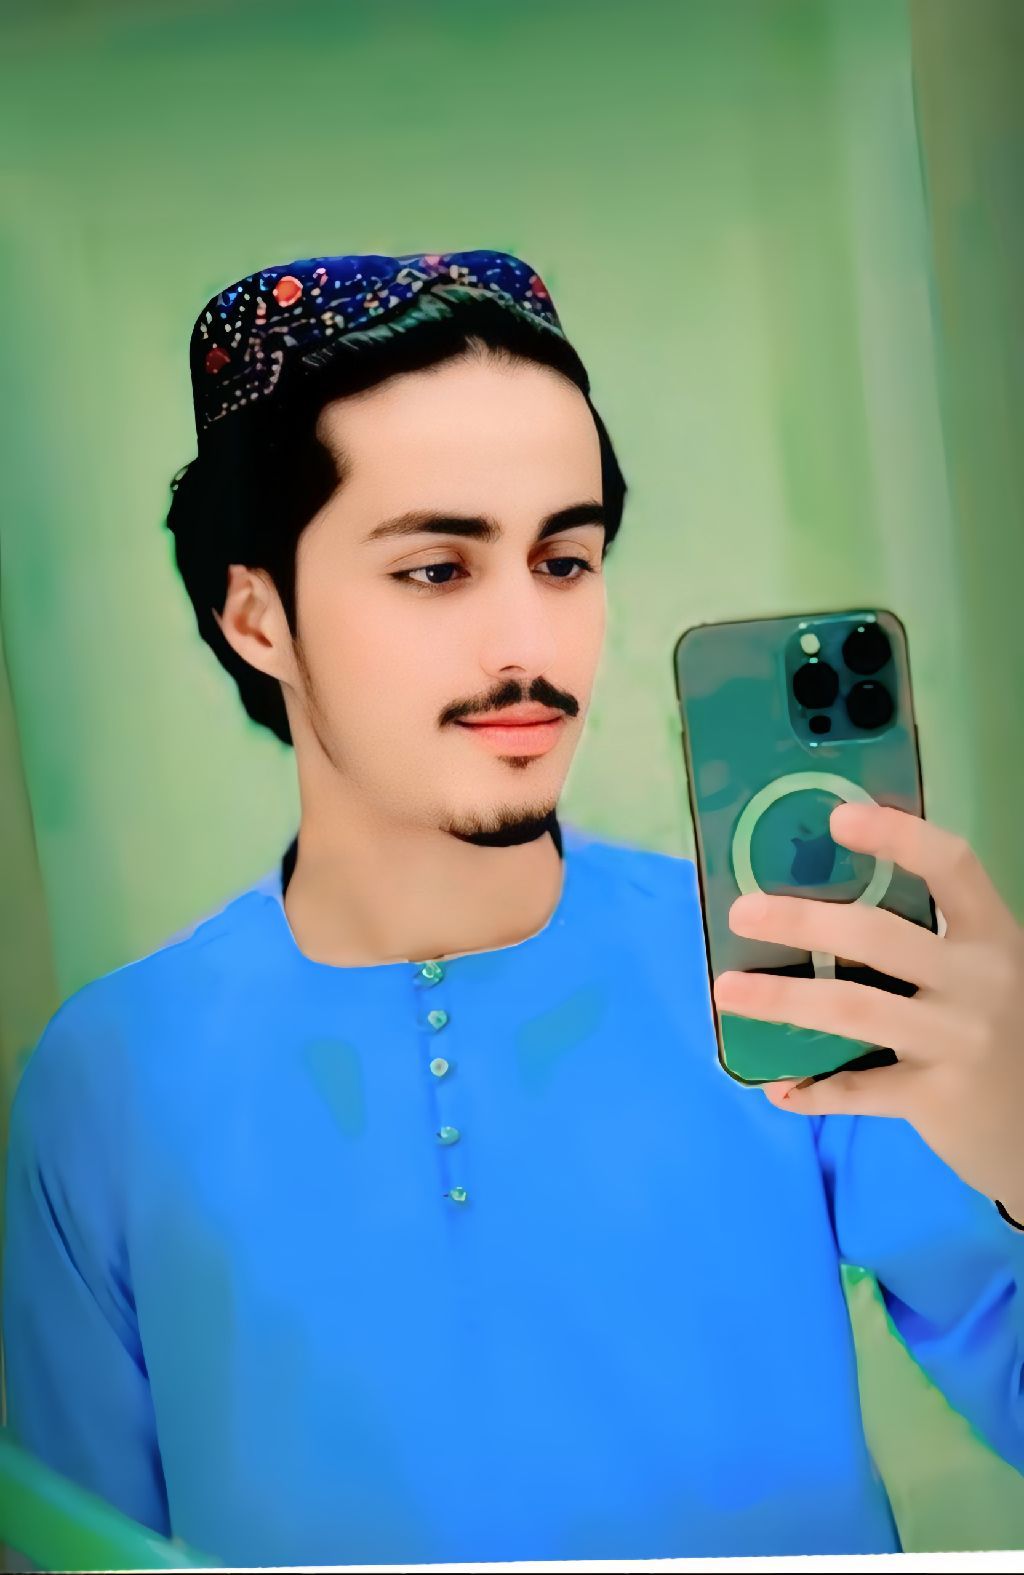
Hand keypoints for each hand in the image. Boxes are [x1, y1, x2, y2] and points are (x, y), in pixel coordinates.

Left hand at [713, 803, 1023, 1220]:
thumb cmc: (993, 1026)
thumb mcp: (979, 968)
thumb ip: (923, 936)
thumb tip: (812, 894)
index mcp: (992, 934)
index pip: (953, 866)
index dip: (898, 836)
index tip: (839, 816)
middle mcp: (980, 980)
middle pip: (880, 936)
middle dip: (803, 920)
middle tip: (742, 913)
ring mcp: (959, 1041)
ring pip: (854, 1009)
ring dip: (783, 1000)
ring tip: (727, 991)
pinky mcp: (938, 1099)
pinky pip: (857, 1090)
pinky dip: (811, 1089)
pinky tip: (776, 1085)